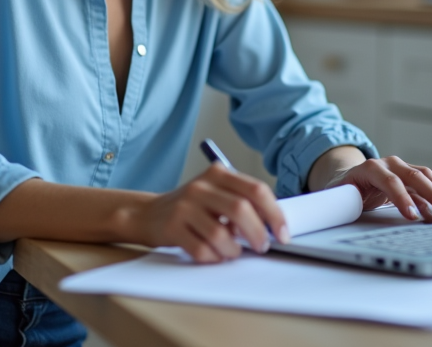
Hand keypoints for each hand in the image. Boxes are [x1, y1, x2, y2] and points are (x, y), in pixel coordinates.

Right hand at [137, 163, 289, 262]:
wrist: (148, 214)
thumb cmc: (191, 208)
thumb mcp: (216, 194)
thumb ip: (242, 202)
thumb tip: (273, 224)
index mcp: (218, 173)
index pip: (256, 190)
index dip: (274, 213)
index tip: (283, 233)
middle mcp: (201, 186)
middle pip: (241, 210)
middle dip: (258, 233)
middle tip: (263, 246)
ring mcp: (185, 206)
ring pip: (221, 234)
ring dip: (233, 250)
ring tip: (232, 252)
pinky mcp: (172, 228)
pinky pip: (202, 250)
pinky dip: (214, 258)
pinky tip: (213, 255)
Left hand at [323, 156, 431, 223]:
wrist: (348, 178)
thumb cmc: (343, 190)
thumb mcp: (339, 195)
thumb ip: (343, 202)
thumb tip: (341, 212)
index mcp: (369, 168)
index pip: (389, 181)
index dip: (401, 197)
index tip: (412, 216)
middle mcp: (388, 163)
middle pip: (413, 176)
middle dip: (431, 194)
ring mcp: (401, 167)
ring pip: (424, 177)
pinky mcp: (409, 177)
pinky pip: (427, 184)